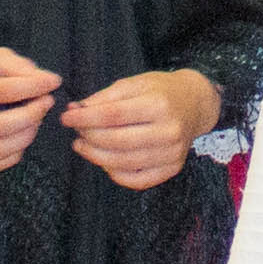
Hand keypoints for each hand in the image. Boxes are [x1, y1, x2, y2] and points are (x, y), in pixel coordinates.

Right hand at [0, 42, 60, 173]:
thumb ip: (22, 68)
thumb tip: (49, 82)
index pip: (6, 90)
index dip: (35, 87)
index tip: (53, 81)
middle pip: (1, 126)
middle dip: (32, 115)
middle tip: (46, 101)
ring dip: (26, 136)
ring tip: (35, 118)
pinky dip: (14, 153)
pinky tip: (21, 134)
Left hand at [63, 67, 218, 190]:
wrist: (196, 104)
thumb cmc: (162, 91)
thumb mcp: (135, 83)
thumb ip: (105, 97)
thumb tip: (75, 110)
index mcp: (158, 105)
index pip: (112, 115)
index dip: (85, 118)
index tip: (66, 117)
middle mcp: (168, 131)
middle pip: (115, 141)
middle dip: (88, 137)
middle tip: (75, 131)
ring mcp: (172, 154)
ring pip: (123, 163)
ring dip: (95, 156)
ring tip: (82, 145)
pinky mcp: (172, 169)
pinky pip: (137, 180)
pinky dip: (115, 174)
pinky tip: (104, 161)